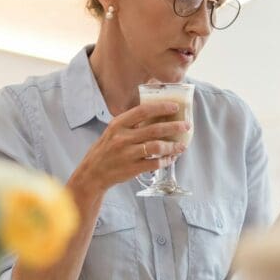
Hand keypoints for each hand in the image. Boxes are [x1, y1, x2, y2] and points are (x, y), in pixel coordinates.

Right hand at [68, 101, 188, 202]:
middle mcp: (122, 138)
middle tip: (186, 126)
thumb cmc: (106, 149)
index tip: (175, 107)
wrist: (93, 173)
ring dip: (172, 146)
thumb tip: (156, 113)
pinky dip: (165, 160)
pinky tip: (170, 158)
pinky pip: (154, 164)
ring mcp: (127, 154)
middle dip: (174, 127)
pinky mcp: (132, 169)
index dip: (161, 107)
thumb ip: (131, 123)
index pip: (143, 111)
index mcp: (118, 124)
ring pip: (156, 147)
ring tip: (181, 145)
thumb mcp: (114, 131)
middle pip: (154, 129)